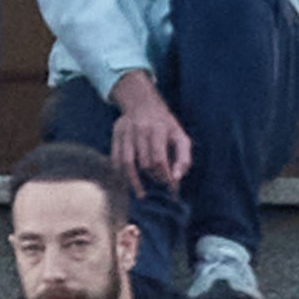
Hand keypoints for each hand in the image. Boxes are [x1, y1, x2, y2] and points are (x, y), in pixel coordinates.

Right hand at [109, 72, 193, 189]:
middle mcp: (140, 130)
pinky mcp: (115, 137)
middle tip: (160, 185)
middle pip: (144, 163)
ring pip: (127, 164)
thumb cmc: (165, 125)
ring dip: (134, 182)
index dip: (165, 175)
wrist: (142, 104)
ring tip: (141, 194)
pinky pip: (116, 160)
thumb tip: (177, 178)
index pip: (159, 159)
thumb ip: (183, 157)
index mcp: (159, 128)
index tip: (171, 186)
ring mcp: (126, 133)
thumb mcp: (180, 136)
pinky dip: (121, 174)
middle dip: (153, 177)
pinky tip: (128, 183)